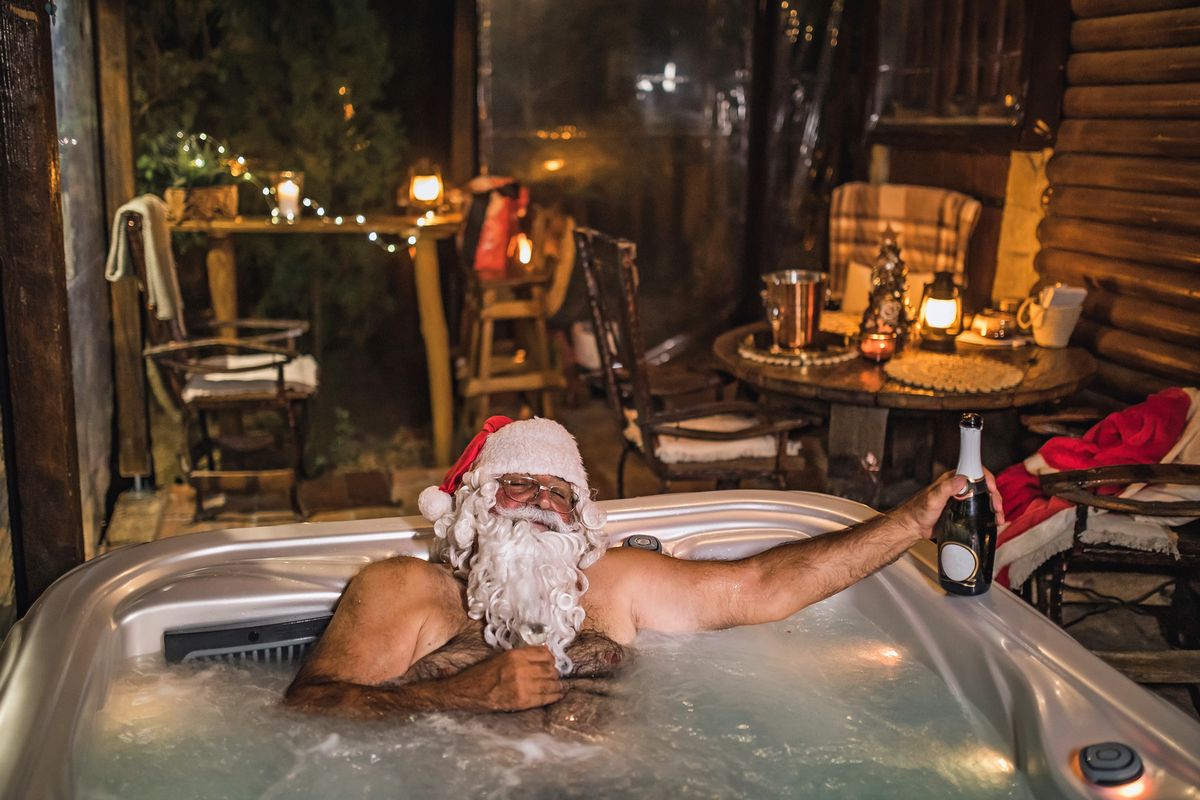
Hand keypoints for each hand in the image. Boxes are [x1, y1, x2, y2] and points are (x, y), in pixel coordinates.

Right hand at [449, 646, 563, 711]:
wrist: (468, 691)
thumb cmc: (483, 674)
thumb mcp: (502, 657)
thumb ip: (521, 657)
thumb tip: (541, 659)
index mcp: (516, 655)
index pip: (545, 653)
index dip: (550, 658)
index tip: (551, 662)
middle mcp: (521, 669)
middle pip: (549, 669)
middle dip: (554, 673)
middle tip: (554, 676)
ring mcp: (522, 686)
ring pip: (550, 684)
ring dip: (556, 685)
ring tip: (558, 687)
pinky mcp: (522, 701)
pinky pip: (545, 698)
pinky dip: (554, 696)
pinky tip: (557, 695)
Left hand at [893, 469, 1005, 539]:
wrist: (914, 527)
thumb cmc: (918, 510)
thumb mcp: (933, 498)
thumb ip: (946, 488)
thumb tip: (962, 479)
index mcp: (952, 480)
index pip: (974, 472)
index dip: (986, 478)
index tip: (992, 488)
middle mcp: (959, 488)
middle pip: (984, 487)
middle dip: (994, 496)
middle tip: (997, 507)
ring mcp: (962, 500)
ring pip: (985, 499)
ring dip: (994, 507)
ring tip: (998, 518)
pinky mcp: (964, 512)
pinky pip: (981, 511)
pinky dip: (989, 515)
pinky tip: (994, 522)